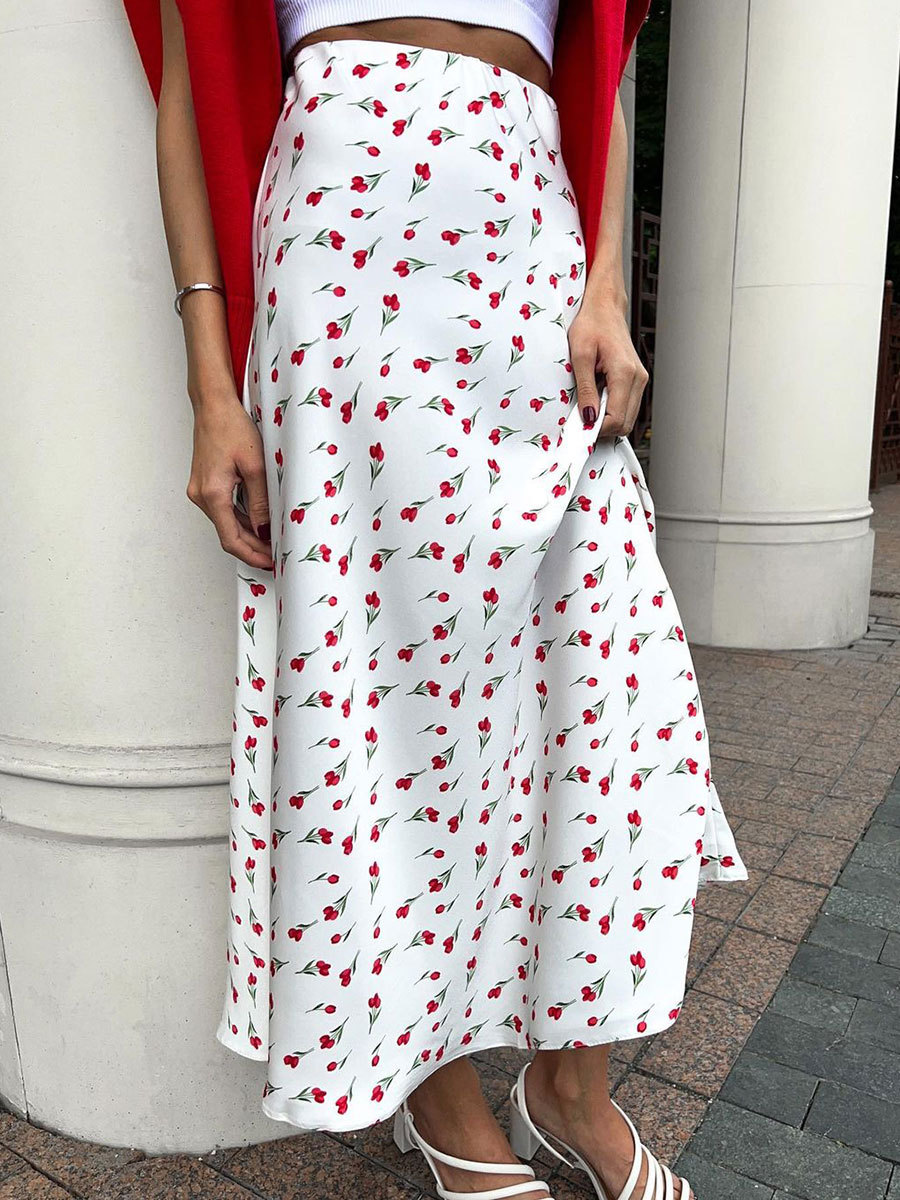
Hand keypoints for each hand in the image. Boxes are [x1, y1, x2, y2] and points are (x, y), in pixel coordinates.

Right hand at [186, 390, 274, 569]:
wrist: (213, 405)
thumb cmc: (231, 427)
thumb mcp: (255, 466)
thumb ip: (260, 501)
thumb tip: (265, 530)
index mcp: (212, 494)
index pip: (231, 540)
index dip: (252, 555)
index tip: (270, 562)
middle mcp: (201, 496)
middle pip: (228, 534)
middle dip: (252, 547)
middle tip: (277, 554)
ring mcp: (200, 490)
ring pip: (226, 523)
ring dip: (247, 534)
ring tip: (272, 539)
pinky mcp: (204, 484)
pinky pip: (223, 510)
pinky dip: (240, 519)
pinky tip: (258, 521)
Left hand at [568, 293, 648, 437]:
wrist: (605, 307)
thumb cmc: (591, 324)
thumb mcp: (580, 356)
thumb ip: (585, 389)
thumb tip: (588, 417)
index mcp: (625, 372)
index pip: (616, 418)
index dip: (596, 429)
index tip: (578, 428)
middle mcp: (638, 378)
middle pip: (625, 423)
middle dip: (602, 427)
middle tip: (580, 419)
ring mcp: (640, 379)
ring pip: (628, 418)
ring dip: (607, 419)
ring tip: (588, 405)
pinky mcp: (637, 380)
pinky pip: (627, 406)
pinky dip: (612, 410)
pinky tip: (597, 398)